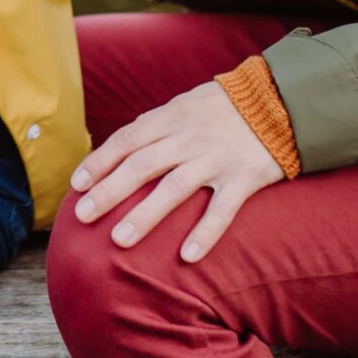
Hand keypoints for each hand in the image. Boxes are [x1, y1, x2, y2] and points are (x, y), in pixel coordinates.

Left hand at [68, 80, 283, 262]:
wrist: (280, 101)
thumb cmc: (223, 108)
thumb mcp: (184, 106)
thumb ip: (154, 128)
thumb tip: (118, 151)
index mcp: (170, 117)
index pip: (126, 140)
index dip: (99, 162)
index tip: (77, 186)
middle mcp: (189, 137)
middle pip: (142, 166)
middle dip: (109, 192)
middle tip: (83, 216)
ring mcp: (216, 158)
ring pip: (174, 188)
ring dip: (145, 215)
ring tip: (119, 240)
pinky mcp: (245, 177)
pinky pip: (222, 209)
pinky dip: (205, 233)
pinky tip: (186, 257)